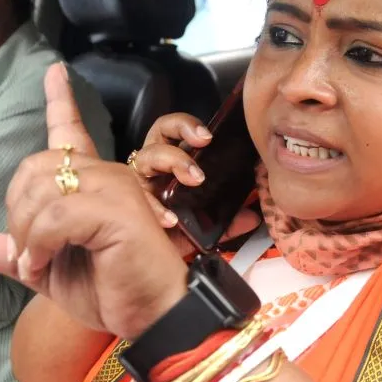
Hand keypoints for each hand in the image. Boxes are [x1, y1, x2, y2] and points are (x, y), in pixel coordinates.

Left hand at [0, 64, 186, 340]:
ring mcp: (114, 187)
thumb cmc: (115, 292)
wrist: (154, 315)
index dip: (62, 101)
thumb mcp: (54, 275)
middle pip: (34, 167)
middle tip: (26, 257)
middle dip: (15, 214)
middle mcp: (107, 175)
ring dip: (25, 236)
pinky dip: (37, 246)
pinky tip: (44, 266)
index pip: (74, 132)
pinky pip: (54, 216)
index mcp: (94, 185)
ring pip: (40, 191)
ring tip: (36, 266)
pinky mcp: (116, 208)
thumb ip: (20, 255)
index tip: (54, 72)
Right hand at [128, 112, 261, 257]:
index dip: (185, 126)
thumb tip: (251, 218)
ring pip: (146, 158)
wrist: (154, 256)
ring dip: (172, 163)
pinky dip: (156, 209)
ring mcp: (139, 182)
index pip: (172, 129)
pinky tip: (170, 219)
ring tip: (194, 180)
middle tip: (202, 163)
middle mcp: (152, 166)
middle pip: (158, 137)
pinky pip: (140, 200)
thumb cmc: (178, 226)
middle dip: (180, 139)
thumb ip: (228, 219)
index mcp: (170, 159)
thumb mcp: (205, 221)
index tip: (207, 137)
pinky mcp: (130, 203)